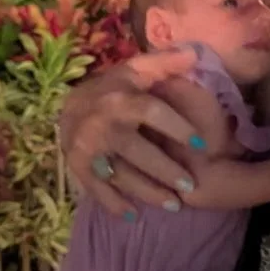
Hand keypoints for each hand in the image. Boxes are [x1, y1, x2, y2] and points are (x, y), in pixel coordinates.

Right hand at [59, 51, 207, 212]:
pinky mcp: (78, 166)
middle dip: (166, 171)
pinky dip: (113, 204)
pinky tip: (134, 216)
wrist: (68, 105)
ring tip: (174, 205)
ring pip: (121, 174)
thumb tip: (193, 54)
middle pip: (138, 151)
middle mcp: (102, 123)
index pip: (152, 112)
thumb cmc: (112, 87)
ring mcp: (88, 148)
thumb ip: (164, 63)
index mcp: (120, 97)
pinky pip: (97, 189)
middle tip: (190, 186)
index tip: (201, 145)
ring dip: (147, 193)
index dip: (177, 128)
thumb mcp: (135, 70)